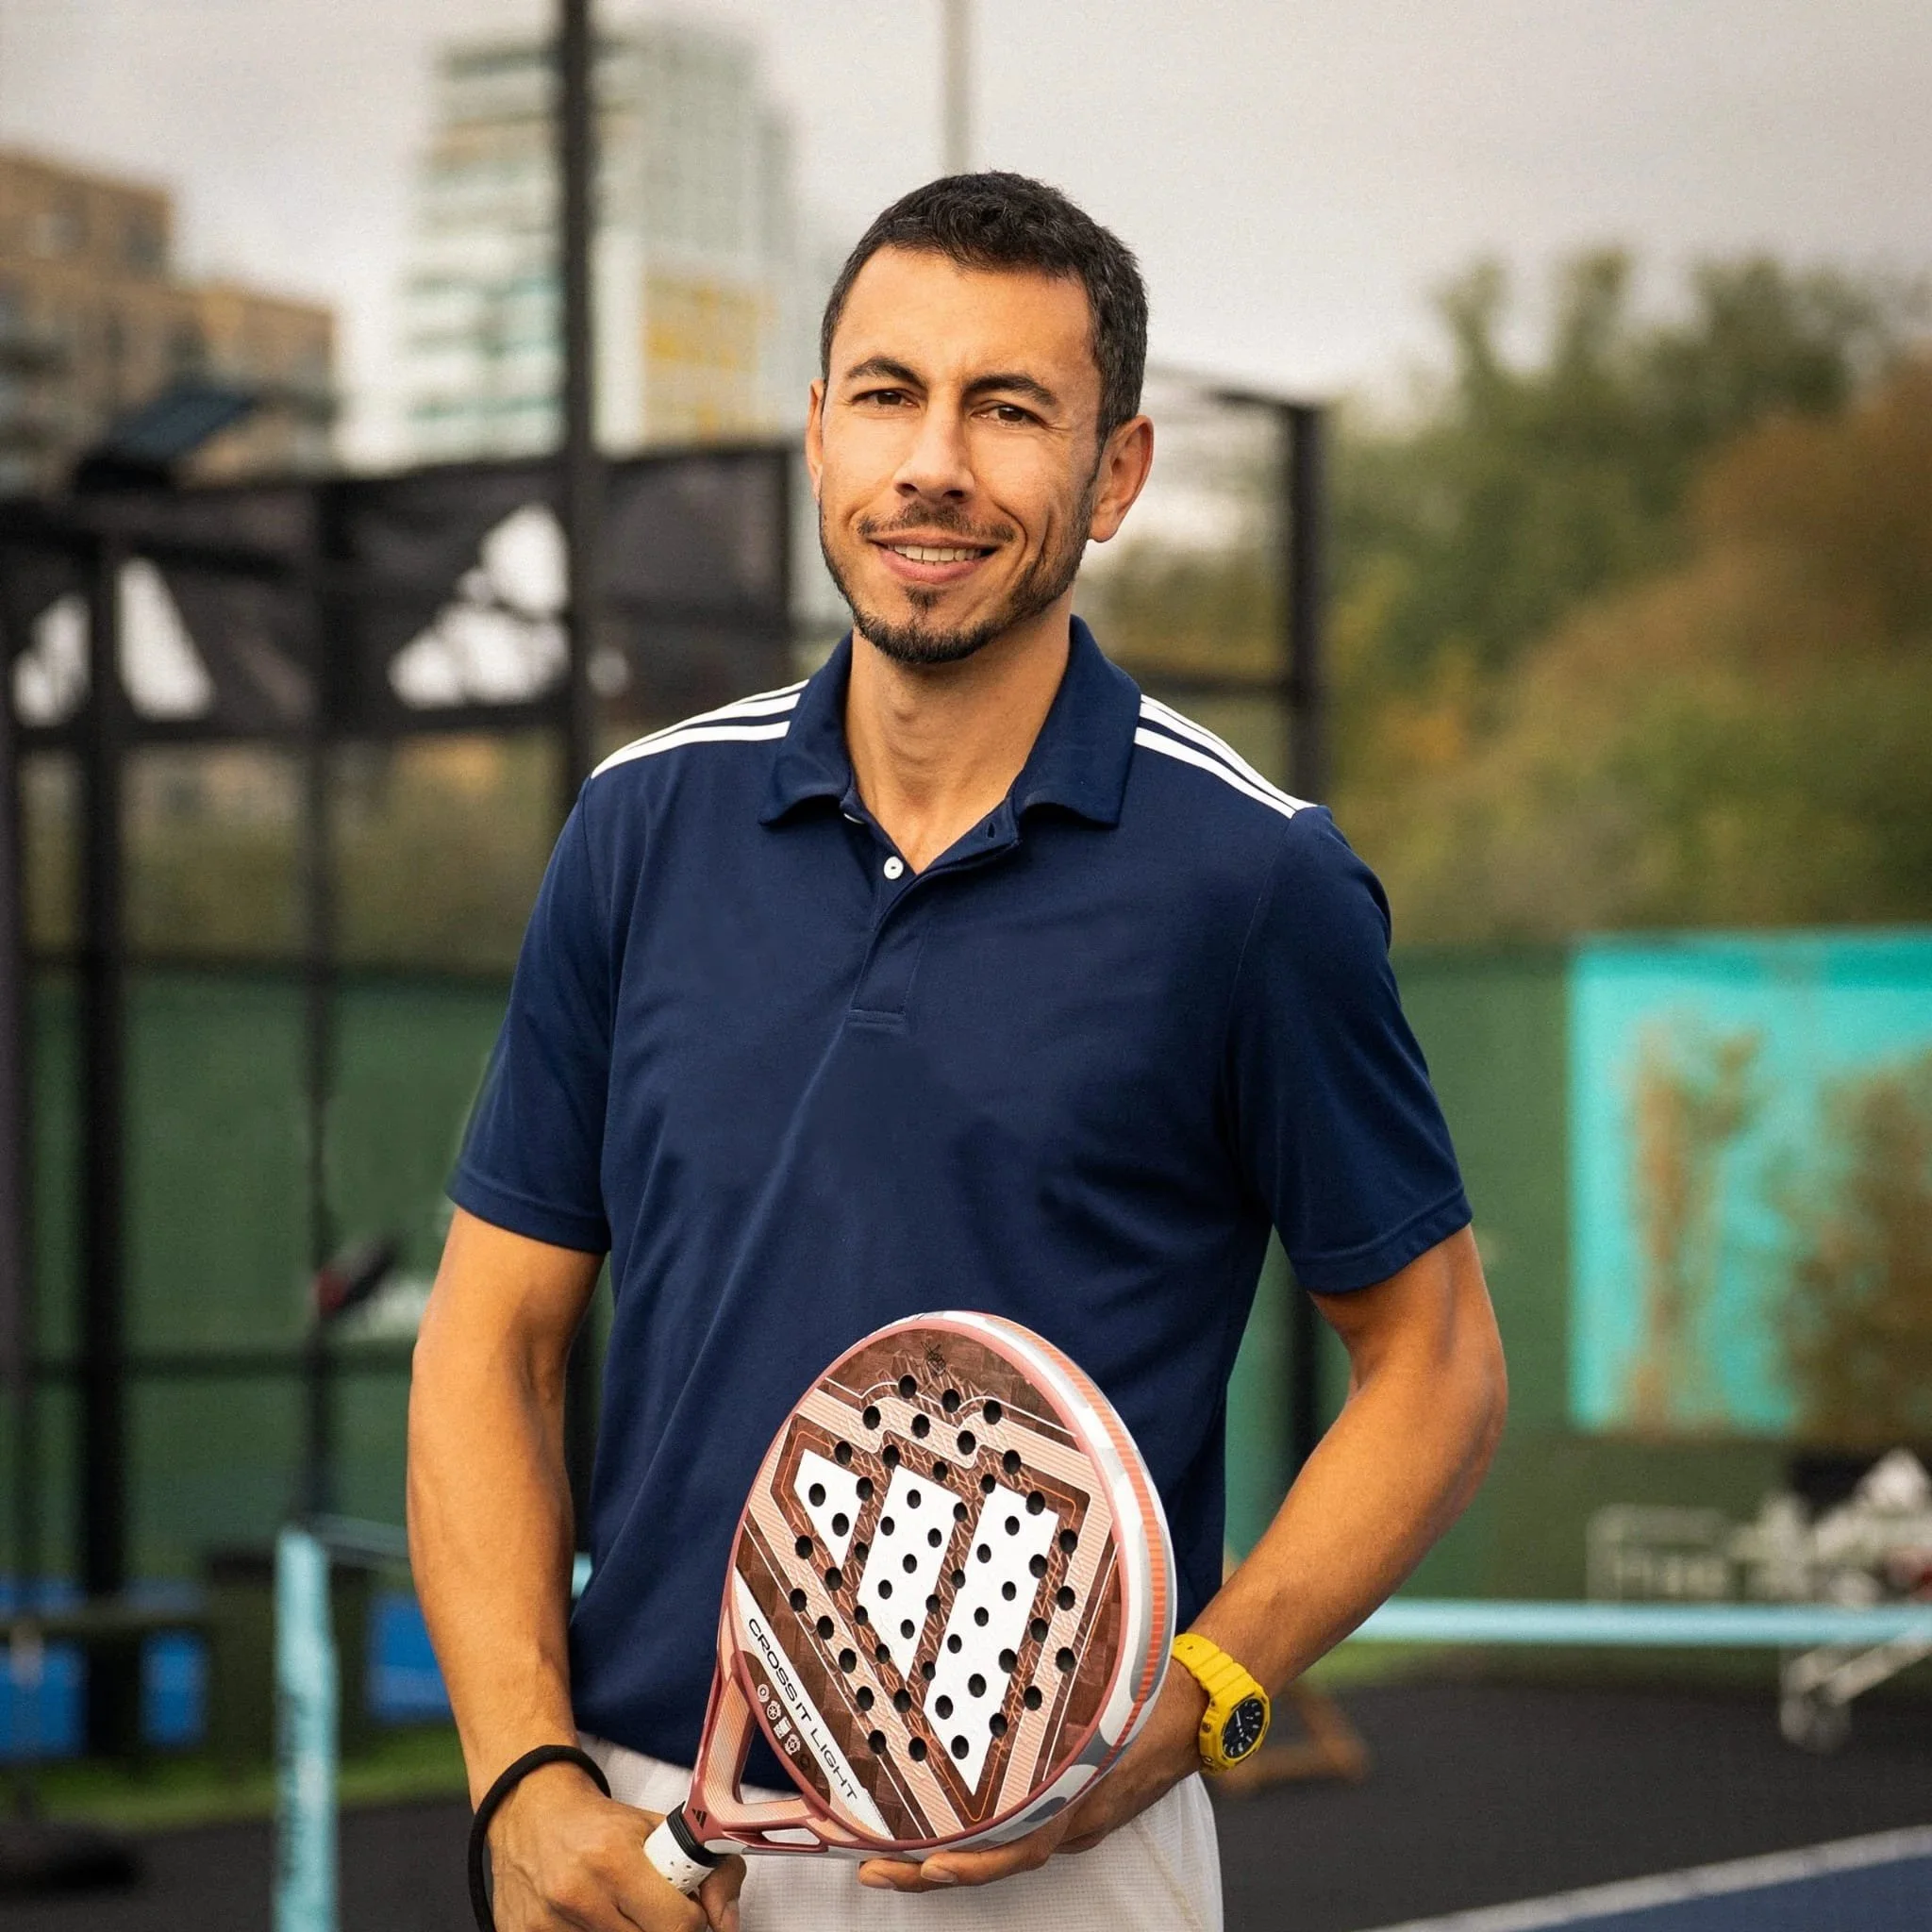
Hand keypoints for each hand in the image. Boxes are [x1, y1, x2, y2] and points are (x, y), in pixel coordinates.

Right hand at [487, 1761, 746, 1930]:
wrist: (528, 1811)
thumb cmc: (599, 1823)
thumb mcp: (659, 1829)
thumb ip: (709, 1870)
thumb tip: (726, 1923)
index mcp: (614, 1859)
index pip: (677, 1925)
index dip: (693, 1922)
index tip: (691, 1911)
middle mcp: (577, 1895)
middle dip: (661, 1928)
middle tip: (655, 1908)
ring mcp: (547, 1924)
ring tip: (622, 1909)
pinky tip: (592, 1919)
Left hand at [854, 1667, 1207, 1892]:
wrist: (1194, 1713)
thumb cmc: (1149, 1697)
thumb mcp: (1107, 1692)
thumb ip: (1064, 1696)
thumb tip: (1021, 1658)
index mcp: (1077, 1797)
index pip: (1019, 1847)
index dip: (974, 1860)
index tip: (929, 1864)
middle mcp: (1068, 1820)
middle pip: (994, 1861)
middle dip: (932, 1872)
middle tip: (875, 1870)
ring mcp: (1068, 1820)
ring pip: (1000, 1852)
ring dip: (945, 1857)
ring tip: (889, 1859)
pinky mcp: (1067, 1810)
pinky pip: (1014, 1833)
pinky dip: (973, 1839)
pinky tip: (934, 1829)